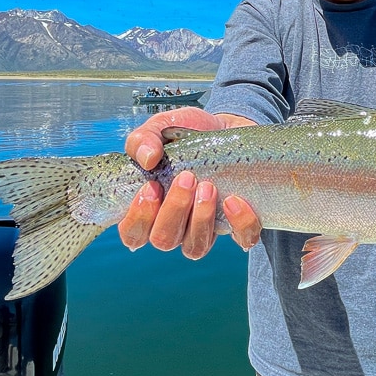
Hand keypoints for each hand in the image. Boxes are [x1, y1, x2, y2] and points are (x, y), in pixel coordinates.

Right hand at [118, 107, 261, 257]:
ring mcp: (205, 230)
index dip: (139, 218)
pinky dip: (240, 224)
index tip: (151, 187)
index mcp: (149, 209)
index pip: (133, 234)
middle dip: (174, 211)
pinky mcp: (237, 225)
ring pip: (196, 247)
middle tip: (187, 177)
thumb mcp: (160, 128)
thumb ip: (144, 139)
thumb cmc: (185, 137)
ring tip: (208, 186)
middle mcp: (174, 227)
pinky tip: (235, 200)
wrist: (224, 129)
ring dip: (201, 219)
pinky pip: (242, 239)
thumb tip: (147, 158)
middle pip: (164, 240)